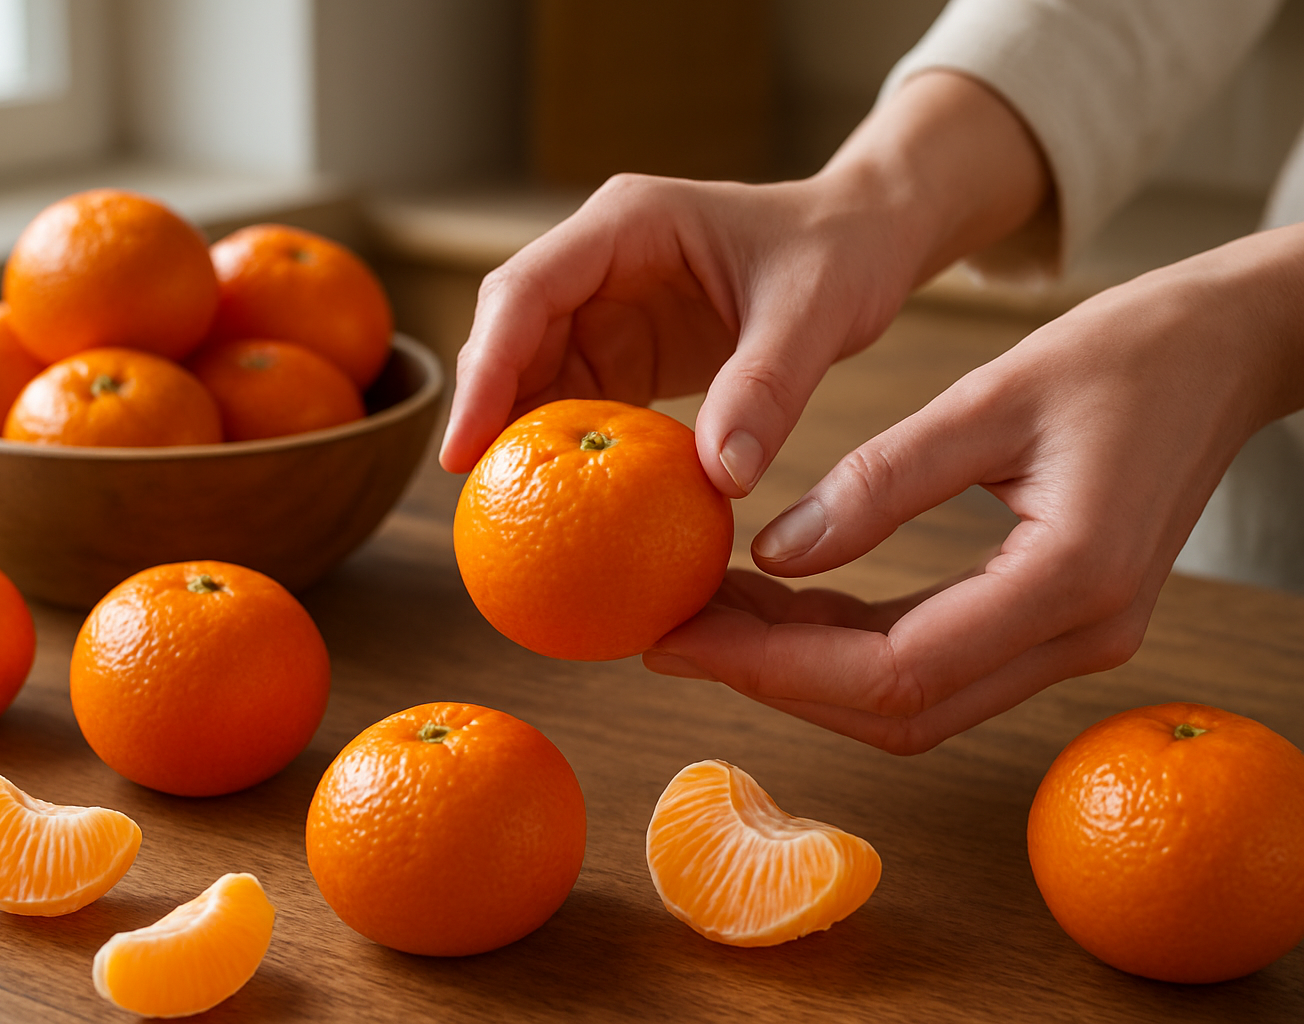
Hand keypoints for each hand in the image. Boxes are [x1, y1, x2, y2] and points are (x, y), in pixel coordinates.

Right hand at [439, 71, 1050, 496]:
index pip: (524, 291)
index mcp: (625, 224)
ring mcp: (607, 305)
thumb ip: (767, 387)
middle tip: (477, 500)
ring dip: (521, 438)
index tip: (465, 448)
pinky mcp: (625, 348)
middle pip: (510, 334)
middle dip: (487, 412)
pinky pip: (578, 402)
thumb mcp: (813, 312)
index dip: (485, 368)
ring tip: (508, 516)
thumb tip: (723, 481)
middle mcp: (600, 260)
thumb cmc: (841, 252)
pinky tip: (569, 509)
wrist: (865, 239)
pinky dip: (569, 452)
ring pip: (533, 373)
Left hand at [645, 226, 1303, 752]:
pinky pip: (937, 665)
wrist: (1227, 352)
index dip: (775, 666)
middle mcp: (1081, 638)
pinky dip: (851, 649)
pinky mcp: (1057, 625)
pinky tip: (783, 606)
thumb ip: (880, 480)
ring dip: (806, 672)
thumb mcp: (989, 394)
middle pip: (899, 710)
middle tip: (673, 633)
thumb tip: (772, 555)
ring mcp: (1075, 642)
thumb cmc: (1125, 353)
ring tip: (711, 617)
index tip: (681, 633)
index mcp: (1071, 579)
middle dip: (774, 681)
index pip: (895, 670)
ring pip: (914, 703)